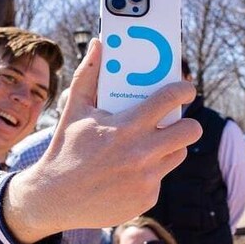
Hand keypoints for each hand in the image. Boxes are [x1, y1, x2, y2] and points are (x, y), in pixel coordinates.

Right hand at [6, 39, 201, 243]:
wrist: (54, 197)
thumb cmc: (65, 148)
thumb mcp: (74, 110)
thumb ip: (88, 75)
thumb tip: (98, 45)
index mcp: (126, 127)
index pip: (170, 99)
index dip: (184, 90)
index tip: (186, 89)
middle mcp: (141, 153)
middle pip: (190, 130)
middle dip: (186, 123)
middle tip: (174, 121)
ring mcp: (146, 178)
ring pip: (178, 154)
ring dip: (169, 147)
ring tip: (150, 144)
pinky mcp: (146, 198)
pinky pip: (160, 177)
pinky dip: (149, 172)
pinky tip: (129, 172)